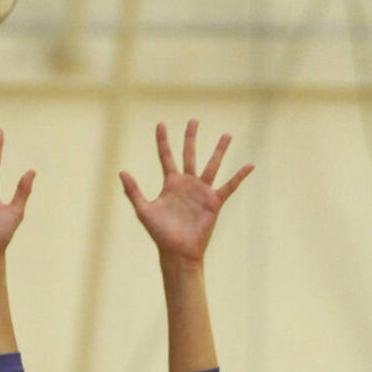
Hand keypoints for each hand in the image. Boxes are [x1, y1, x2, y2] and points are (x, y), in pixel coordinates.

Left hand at [119, 120, 252, 263]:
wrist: (177, 251)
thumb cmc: (160, 233)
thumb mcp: (144, 210)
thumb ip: (133, 191)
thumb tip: (122, 172)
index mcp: (171, 184)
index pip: (166, 157)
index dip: (163, 141)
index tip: (161, 124)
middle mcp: (187, 184)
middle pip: (189, 154)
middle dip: (191, 138)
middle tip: (194, 120)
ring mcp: (201, 191)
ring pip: (211, 165)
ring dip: (219, 150)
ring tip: (227, 134)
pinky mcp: (214, 201)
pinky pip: (229, 186)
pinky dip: (239, 176)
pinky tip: (249, 165)